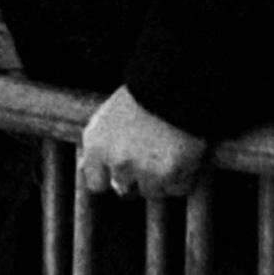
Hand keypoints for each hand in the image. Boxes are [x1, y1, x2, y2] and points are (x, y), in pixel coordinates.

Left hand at [77, 86, 210, 199]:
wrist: (179, 82)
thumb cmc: (146, 93)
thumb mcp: (109, 115)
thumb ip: (97, 144)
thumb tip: (85, 168)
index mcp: (97, 146)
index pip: (96, 183)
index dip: (111, 178)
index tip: (122, 170)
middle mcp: (118, 162)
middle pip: (125, 189)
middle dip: (138, 178)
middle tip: (153, 160)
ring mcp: (145, 169)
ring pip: (154, 192)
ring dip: (163, 179)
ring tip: (174, 155)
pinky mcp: (172, 172)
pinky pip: (180, 187)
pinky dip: (185, 177)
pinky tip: (188, 157)